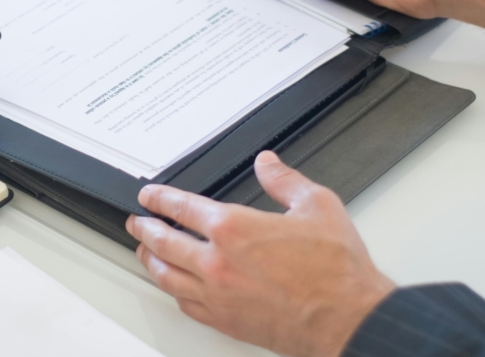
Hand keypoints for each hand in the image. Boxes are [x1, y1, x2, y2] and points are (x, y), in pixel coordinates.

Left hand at [127, 151, 393, 356]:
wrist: (348, 319)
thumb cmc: (336, 269)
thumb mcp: (316, 204)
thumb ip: (284, 180)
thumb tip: (267, 162)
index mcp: (234, 228)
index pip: (182, 207)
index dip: (160, 199)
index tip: (149, 195)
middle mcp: (218, 263)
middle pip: (165, 242)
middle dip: (145, 229)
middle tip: (136, 221)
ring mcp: (220, 296)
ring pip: (169, 276)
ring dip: (152, 260)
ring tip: (145, 252)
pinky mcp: (228, 323)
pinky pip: (188, 306)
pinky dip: (174, 293)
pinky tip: (175, 288)